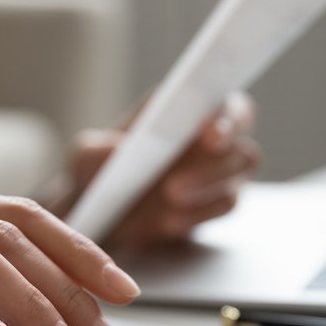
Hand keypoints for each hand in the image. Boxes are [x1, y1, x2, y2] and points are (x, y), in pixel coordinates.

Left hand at [69, 91, 260, 246]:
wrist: (100, 216)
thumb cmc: (95, 173)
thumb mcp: (84, 158)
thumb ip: (97, 150)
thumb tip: (120, 150)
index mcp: (185, 109)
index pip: (225, 103)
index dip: (227, 116)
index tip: (209, 133)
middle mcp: (209, 137)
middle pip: (241, 145)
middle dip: (218, 164)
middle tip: (175, 185)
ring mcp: (216, 172)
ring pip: (237, 179)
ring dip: (208, 191)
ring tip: (169, 200)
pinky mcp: (213, 204)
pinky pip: (223, 206)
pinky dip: (200, 215)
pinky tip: (171, 222)